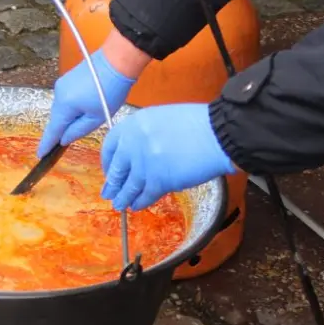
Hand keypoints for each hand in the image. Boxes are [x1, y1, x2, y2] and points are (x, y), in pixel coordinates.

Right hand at [38, 49, 135, 156]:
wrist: (115, 61)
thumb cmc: (110, 90)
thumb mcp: (97, 117)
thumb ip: (78, 130)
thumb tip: (64, 139)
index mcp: (64, 105)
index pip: (53, 129)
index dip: (47, 143)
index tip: (40, 155)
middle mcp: (58, 94)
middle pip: (56, 118)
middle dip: (60, 131)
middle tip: (63, 145)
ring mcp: (61, 84)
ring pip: (61, 108)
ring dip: (67, 118)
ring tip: (82, 123)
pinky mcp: (67, 79)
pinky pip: (65, 99)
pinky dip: (70, 108)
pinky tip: (82, 110)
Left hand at [100, 103, 233, 211]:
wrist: (215, 134)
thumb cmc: (195, 124)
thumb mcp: (160, 118)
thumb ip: (143, 134)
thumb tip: (136, 153)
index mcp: (133, 124)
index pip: (110, 145)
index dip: (108, 161)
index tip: (109, 170)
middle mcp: (133, 144)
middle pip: (117, 169)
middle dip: (112, 184)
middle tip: (109, 193)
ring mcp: (144, 164)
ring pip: (128, 186)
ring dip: (123, 197)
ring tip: (119, 205)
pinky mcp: (158, 181)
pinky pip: (145, 195)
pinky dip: (140, 202)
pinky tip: (137, 206)